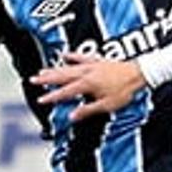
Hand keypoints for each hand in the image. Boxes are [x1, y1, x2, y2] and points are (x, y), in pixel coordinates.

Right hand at [31, 54, 146, 118]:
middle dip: (46, 79)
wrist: (138, 74)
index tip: (41, 100)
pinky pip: (81, 57)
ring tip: (42, 71)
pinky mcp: (97, 60)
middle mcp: (86, 73)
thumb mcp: (106, 105)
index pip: (65, 92)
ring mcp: (91, 65)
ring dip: (54, 69)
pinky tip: (64, 55)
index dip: (52, 97)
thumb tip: (72, 116)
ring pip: (68, 67)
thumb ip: (87, 110)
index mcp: (87, 84)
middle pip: (62, 76)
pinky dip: (72, 56)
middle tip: (33, 80)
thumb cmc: (124, 90)